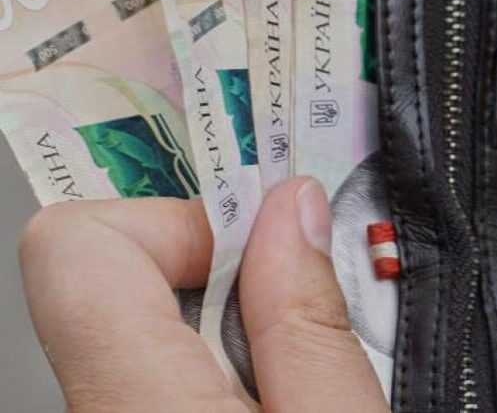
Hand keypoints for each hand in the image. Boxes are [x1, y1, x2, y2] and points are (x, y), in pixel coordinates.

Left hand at [18, 178, 387, 411]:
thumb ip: (311, 324)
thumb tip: (294, 210)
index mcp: (136, 403)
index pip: (80, 245)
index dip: (180, 220)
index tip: (266, 238)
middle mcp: (103, 412)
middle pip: (123, 276)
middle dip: (226, 267)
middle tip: (308, 298)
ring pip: (151, 328)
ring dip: (238, 323)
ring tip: (309, 366)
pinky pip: (166, 371)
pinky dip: (232, 364)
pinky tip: (289, 394)